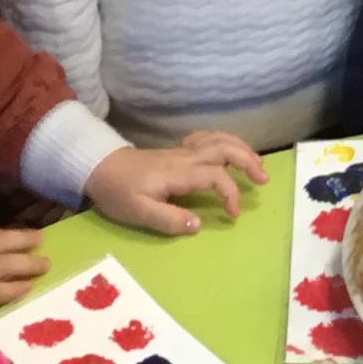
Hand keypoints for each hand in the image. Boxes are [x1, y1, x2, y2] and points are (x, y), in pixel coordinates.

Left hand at [84, 131, 268, 235]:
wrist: (99, 167)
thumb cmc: (119, 192)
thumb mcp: (139, 212)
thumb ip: (169, 220)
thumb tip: (199, 225)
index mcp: (178, 173)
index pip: (215, 176)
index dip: (230, 194)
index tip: (232, 215)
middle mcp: (185, 158)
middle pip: (224, 149)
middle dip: (248, 161)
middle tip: (263, 180)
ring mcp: (182, 151)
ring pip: (219, 140)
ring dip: (242, 149)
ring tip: (257, 165)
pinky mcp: (178, 150)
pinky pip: (207, 137)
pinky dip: (224, 141)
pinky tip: (231, 151)